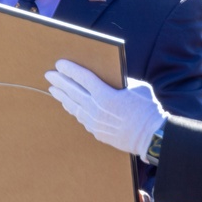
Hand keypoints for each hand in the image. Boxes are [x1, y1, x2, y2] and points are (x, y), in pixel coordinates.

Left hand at [45, 60, 166, 160]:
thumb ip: (122, 82)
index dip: (70, 70)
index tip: (59, 64)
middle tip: (49, 75)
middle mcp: (97, 109)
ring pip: (74, 107)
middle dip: (59, 82)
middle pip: (73, 92)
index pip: (83, 78)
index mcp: (106, 95)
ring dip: (63, 97)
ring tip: (53, 90)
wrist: (152, 138)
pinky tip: (69, 105)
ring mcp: (95, 123)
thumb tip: (112, 78)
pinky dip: (74, 110)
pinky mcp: (97, 133)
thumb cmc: (148, 110)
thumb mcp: (138, 89)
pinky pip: (81, 118)